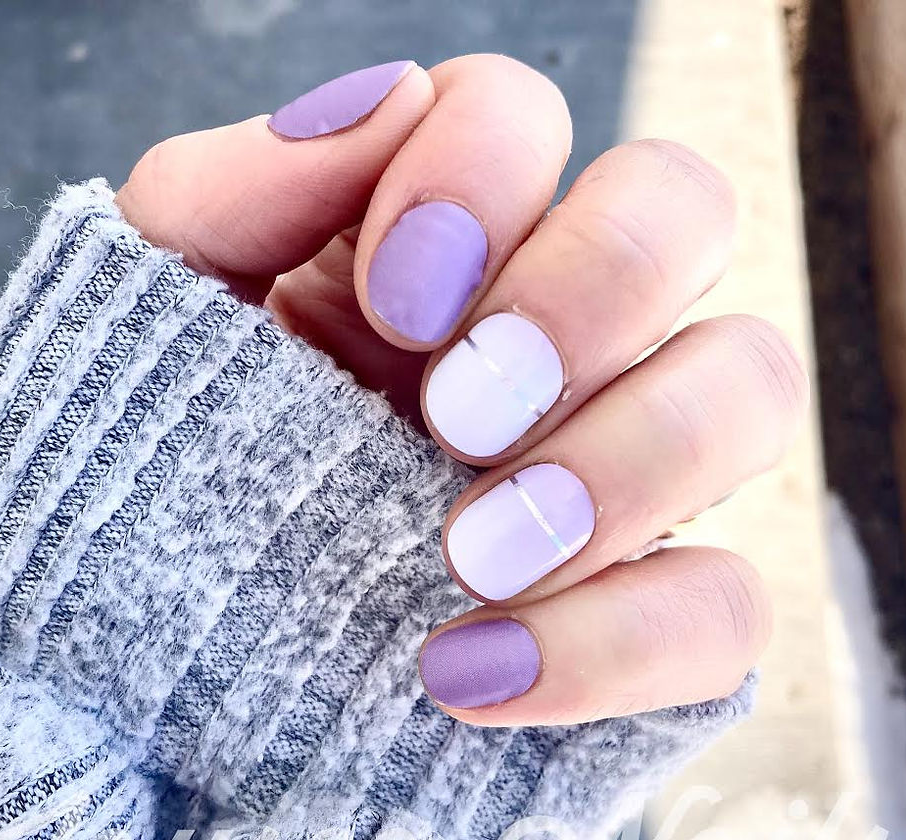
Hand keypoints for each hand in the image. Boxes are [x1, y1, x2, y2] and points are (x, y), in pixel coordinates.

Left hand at [116, 54, 806, 727]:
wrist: (167, 660)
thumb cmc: (156, 473)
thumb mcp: (159, 319)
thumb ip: (233, 189)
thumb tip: (387, 98)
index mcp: (438, 244)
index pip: (523, 118)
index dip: (484, 178)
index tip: (397, 303)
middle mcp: (557, 333)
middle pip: (688, 211)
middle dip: (591, 292)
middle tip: (461, 415)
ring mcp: (622, 467)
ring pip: (749, 387)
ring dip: (629, 463)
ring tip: (469, 558)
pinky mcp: (646, 610)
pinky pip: (726, 607)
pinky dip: (620, 640)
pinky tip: (473, 676)